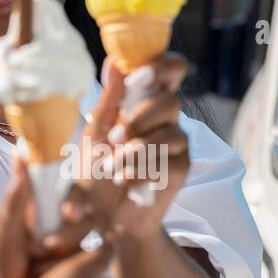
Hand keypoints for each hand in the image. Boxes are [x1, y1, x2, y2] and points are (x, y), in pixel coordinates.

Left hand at [82, 54, 190, 242]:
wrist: (104, 216)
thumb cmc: (98, 171)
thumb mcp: (96, 132)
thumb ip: (109, 99)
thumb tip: (114, 61)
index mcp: (146, 101)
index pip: (170, 69)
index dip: (161, 66)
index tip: (136, 78)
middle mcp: (167, 118)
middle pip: (172, 101)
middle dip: (140, 118)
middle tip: (114, 138)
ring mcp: (177, 143)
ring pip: (170, 132)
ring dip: (135, 150)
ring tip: (111, 167)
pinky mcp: (182, 169)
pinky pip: (170, 160)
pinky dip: (141, 170)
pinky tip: (124, 180)